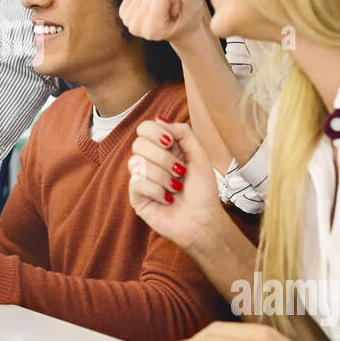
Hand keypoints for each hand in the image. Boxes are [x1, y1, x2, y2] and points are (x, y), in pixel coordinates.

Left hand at [119, 0, 206, 44]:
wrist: (179, 30)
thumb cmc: (188, 17)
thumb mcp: (194, 3)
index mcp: (154, 29)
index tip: (176, 9)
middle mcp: (136, 26)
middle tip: (170, 8)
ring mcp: (127, 19)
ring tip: (164, 7)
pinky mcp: (123, 11)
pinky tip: (155, 3)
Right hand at [127, 118, 227, 256]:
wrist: (203, 220)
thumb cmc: (203, 190)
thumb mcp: (200, 154)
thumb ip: (183, 132)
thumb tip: (159, 120)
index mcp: (163, 148)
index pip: (145, 128)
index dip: (156, 132)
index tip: (171, 143)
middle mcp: (149, 161)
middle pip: (138, 143)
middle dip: (163, 158)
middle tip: (179, 171)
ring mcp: (141, 178)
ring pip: (137, 163)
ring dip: (163, 176)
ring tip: (176, 188)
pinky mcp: (136, 196)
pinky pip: (137, 182)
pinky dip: (157, 191)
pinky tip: (167, 199)